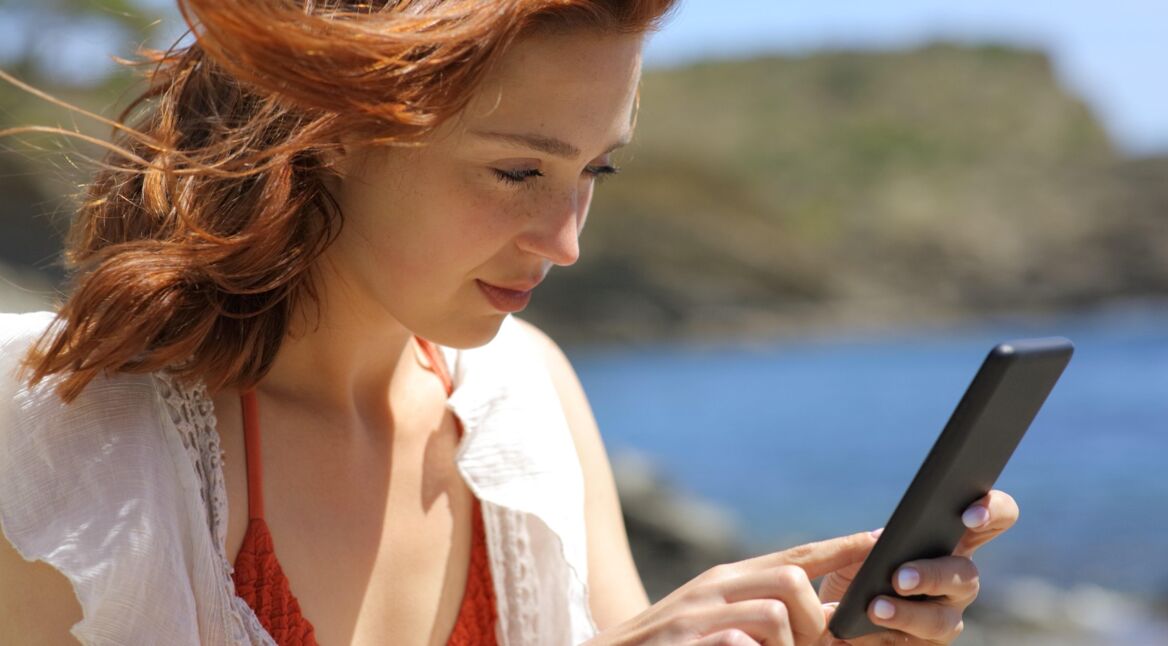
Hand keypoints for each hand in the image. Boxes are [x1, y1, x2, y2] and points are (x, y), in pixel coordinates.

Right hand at [587, 531, 878, 645]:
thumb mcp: (714, 621)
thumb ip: (758, 610)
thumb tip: (820, 616)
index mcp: (728, 579)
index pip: (796, 555)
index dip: (843, 549)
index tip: (883, 541)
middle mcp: (714, 588)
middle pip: (792, 579)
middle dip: (817, 620)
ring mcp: (697, 615)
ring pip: (776, 614)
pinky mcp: (684, 641)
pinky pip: (741, 642)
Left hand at [817, 490, 1019, 644]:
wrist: (827, 618)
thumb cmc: (849, 575)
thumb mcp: (849, 552)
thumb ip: (864, 544)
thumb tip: (881, 539)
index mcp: (946, 543)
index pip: (989, 522)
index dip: (992, 512)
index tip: (968, 516)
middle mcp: (954, 580)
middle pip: (967, 576)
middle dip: (934, 576)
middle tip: (899, 578)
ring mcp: (945, 615)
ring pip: (945, 619)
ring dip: (909, 614)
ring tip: (876, 608)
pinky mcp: (928, 644)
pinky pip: (922, 645)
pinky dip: (893, 635)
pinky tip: (868, 628)